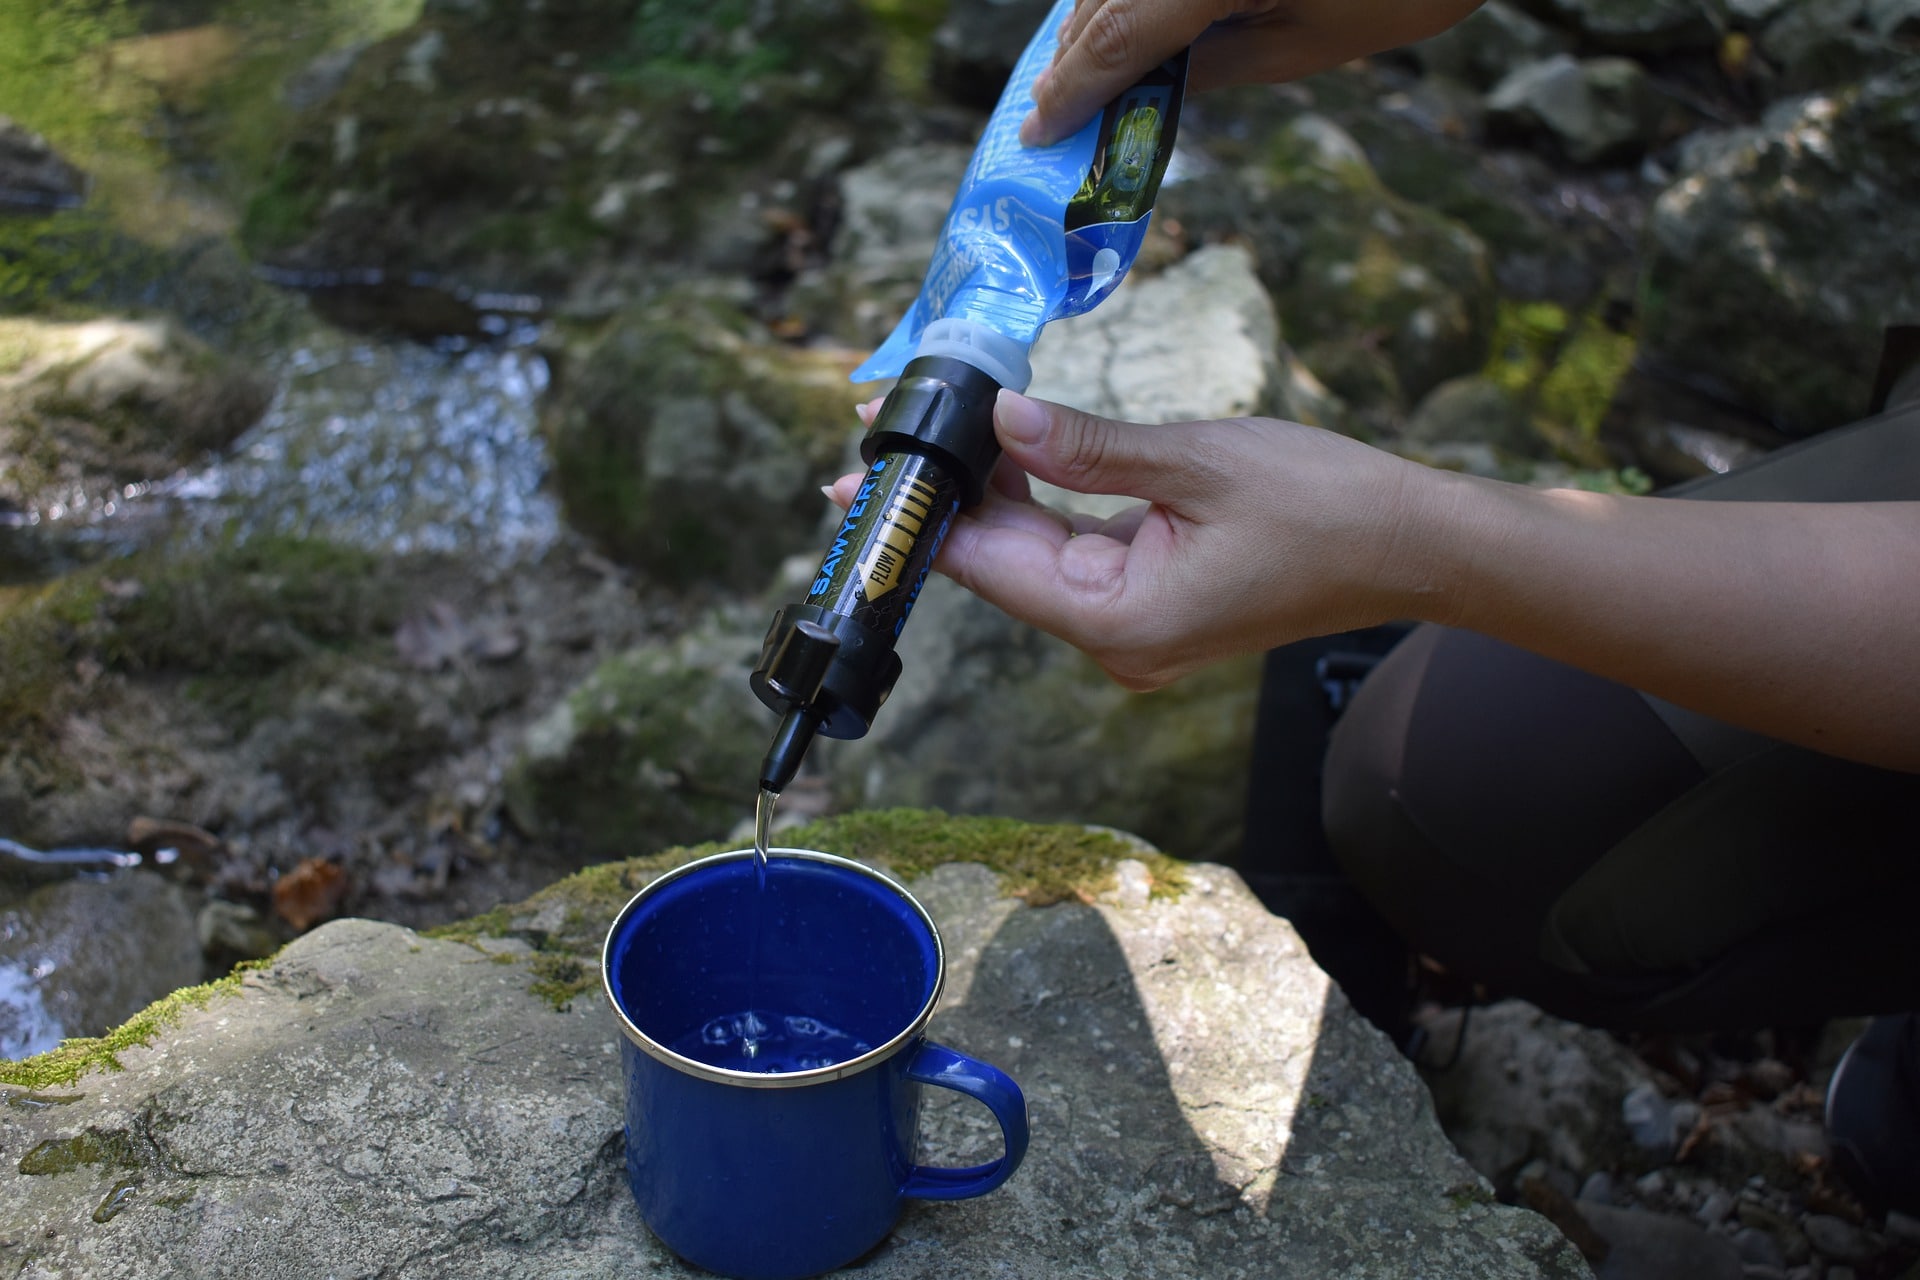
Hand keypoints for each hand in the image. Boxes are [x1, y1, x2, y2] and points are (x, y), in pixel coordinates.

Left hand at [835, 390, 1453, 688]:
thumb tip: (1002, 419)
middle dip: (943, 501)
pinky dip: (1038, 508)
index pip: (992, 569)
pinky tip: (1000, 457)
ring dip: (986, 499)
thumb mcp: (1197, 462)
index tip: (855, 483)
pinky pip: (1073, 555)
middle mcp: (1118, 638)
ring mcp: (1134, 625)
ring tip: (927, 434)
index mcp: (1123, 620)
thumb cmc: (1323, 505)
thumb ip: (1090, 447)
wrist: (1408, 543)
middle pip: (1002, 567)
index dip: (921, 521)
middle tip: (879, 433)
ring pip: (1033, 559)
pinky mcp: (1151, 600)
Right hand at [1021, 0, 1488, 145]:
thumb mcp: (1316, 39)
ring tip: (1080, 71)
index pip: (1117, 41)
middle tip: (1047, 110)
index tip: (1037, 133)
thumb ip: (1223, 63)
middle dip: (1073, 58)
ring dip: (1094, 18)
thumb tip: (1152, 87)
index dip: (1072, 94)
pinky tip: (1124, 19)